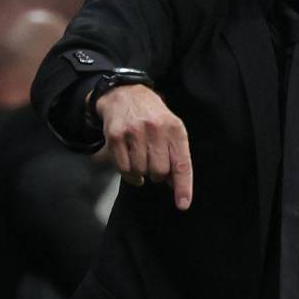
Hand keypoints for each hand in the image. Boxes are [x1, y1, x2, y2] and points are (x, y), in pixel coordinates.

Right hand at [95, 84, 192, 210]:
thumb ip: (176, 154)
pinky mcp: (115, 137)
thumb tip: (174, 184)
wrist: (124, 94)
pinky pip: (124, 169)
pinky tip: (131, 163)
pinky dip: (129, 173)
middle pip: (160, 171)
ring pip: (141, 171)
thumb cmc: (152, 116)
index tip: (183, 204)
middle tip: (155, 164)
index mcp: (175, 128)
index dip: (183, 186)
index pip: (182, 163)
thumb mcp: (171, 127)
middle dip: (158, 174)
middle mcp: (156, 129)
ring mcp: (134, 132)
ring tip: (142, 159)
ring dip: (142, 172)